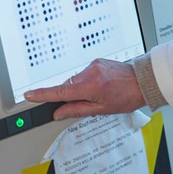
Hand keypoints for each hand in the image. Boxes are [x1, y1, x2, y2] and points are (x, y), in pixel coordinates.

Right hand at [24, 58, 145, 120]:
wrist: (143, 81)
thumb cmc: (127, 96)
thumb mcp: (101, 109)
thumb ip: (77, 110)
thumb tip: (59, 112)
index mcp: (89, 86)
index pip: (59, 92)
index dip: (42, 94)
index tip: (29, 95)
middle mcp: (89, 72)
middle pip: (68, 87)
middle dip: (71, 96)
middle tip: (88, 103)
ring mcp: (93, 64)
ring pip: (76, 80)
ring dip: (81, 88)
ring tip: (100, 93)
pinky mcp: (97, 61)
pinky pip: (85, 73)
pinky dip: (87, 81)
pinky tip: (101, 85)